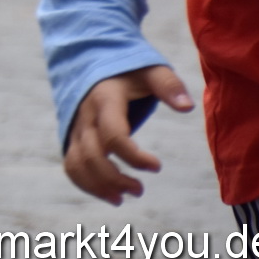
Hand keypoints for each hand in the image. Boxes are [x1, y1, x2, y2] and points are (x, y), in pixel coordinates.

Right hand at [63, 66, 193, 204]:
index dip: (134, 156)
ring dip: (99, 186)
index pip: (113, 135)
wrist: (92, 60)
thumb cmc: (128, 69)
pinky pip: (71, 165)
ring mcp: (75, 127)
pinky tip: (110, 195)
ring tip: (125, 197)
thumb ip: (168, 85)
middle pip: (92, 156)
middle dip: (115, 179)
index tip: (157, 167)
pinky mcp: (72, 137)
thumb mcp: (150, 70)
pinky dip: (86, 184)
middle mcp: (85, 116)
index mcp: (104, 99)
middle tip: (141, 190)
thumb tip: (187, 107)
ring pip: (77, 164)